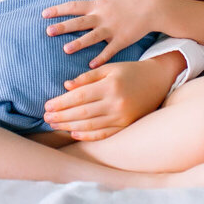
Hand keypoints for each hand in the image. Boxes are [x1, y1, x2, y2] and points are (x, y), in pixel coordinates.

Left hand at [42, 0, 161, 66]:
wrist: (153, 8)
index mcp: (99, 4)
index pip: (74, 6)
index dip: (59, 9)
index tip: (44, 14)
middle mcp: (102, 17)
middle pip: (79, 22)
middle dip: (63, 27)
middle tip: (48, 32)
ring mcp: (111, 29)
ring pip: (92, 37)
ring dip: (79, 43)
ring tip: (65, 49)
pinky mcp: (121, 40)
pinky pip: (109, 50)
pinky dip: (101, 58)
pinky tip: (91, 65)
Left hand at [42, 58, 171, 140]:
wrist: (158, 81)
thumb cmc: (130, 71)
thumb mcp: (109, 68)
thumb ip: (87, 78)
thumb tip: (66, 87)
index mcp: (110, 85)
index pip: (79, 97)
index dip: (61, 103)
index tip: (47, 106)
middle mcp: (116, 103)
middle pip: (82, 113)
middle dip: (61, 116)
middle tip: (45, 118)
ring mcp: (122, 117)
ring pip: (90, 125)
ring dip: (69, 126)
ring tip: (54, 125)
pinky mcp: (126, 125)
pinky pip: (103, 134)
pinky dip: (87, 135)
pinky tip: (74, 133)